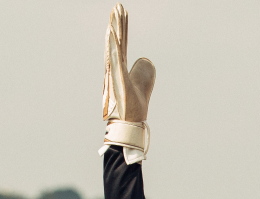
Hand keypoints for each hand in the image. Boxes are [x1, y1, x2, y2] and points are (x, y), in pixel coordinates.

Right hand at [102, 4, 155, 161]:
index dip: (122, 29)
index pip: (122, 45)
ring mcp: (115, 74)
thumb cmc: (133, 110)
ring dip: (115, 30)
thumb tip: (146, 60)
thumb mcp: (143, 86)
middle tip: (118, 6)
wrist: (128, 125)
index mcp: (120, 69)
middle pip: (118, 42)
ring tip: (115, 13)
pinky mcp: (118, 80)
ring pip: (115, 47)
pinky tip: (113, 33)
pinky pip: (115, 59)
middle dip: (118, 23)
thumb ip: (144, 73)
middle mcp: (115, 69)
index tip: (122, 14)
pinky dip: (114, 45)